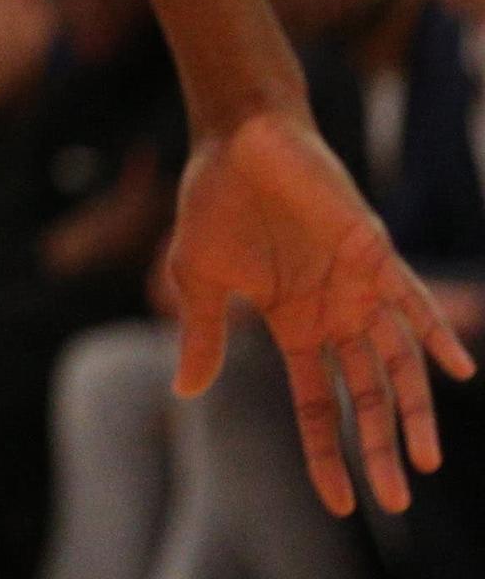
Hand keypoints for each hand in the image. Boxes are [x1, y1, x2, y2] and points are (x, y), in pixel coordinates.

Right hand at [165, 108, 475, 513]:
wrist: (239, 139)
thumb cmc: (215, 201)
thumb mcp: (198, 277)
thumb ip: (200, 334)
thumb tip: (184, 393)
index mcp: (293, 325)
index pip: (317, 404)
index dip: (326, 452)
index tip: (342, 504)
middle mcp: (334, 314)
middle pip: (365, 396)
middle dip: (379, 448)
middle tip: (396, 501)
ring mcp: (358, 287)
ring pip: (397, 363)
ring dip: (413, 411)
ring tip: (425, 461)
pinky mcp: (373, 253)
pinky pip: (413, 301)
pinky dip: (436, 334)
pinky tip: (457, 368)